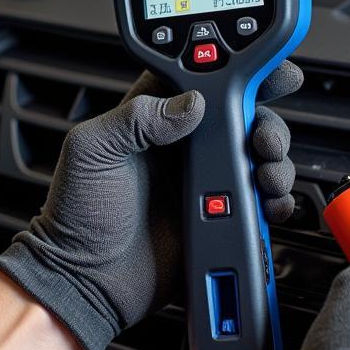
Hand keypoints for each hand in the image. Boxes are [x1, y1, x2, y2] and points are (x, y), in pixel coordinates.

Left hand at [0, 61, 302, 349]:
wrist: (87, 281)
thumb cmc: (75, 215)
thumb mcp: (92, 152)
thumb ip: (135, 117)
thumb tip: (189, 103)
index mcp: (150, 118)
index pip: (197, 78)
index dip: (231, 69)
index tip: (261, 68)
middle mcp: (182, 145)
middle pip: (240, 114)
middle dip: (263, 117)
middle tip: (262, 135)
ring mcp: (205, 181)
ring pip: (256, 154)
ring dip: (273, 157)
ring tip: (264, 170)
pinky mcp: (221, 217)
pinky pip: (260, 201)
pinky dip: (275, 198)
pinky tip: (268, 202)